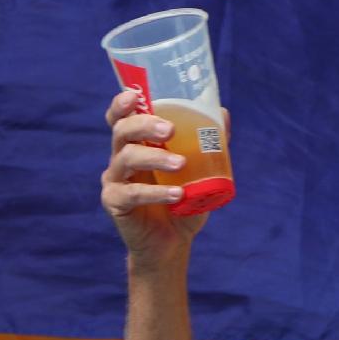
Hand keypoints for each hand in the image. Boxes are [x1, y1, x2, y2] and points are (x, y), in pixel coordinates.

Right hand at [102, 90, 213, 262]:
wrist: (171, 243)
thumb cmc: (183, 201)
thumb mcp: (199, 171)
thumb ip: (209, 143)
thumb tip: (223, 113)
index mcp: (136, 144)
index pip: (121, 117)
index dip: (122, 104)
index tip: (134, 96)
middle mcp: (121, 157)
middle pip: (122, 131)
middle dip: (144, 125)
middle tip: (170, 131)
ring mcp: (114, 180)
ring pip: (125, 158)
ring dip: (154, 158)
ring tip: (181, 164)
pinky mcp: (115, 203)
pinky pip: (131, 193)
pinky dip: (155, 193)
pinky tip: (177, 195)